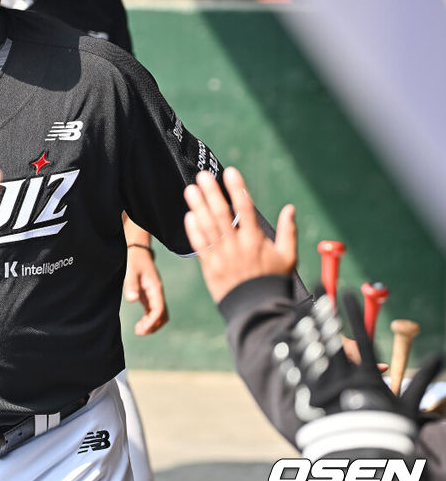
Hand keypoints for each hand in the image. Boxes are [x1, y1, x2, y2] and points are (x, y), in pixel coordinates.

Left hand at [124, 247, 167, 334]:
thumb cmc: (134, 261)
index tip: (142, 329)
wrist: (138, 252)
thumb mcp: (131, 271)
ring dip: (152, 324)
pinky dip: (149, 319)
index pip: (159, 309)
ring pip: (159, 314)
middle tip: (139, 332)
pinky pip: (153, 311)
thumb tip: (132, 300)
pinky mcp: (149, 295)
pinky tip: (140, 324)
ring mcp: (154, 295)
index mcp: (155, 288)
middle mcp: (157, 293)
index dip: (152, 321)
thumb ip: (131, 285)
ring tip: (139, 330)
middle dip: (153, 326)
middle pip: (162, 315)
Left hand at [183, 167, 296, 302]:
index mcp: (256, 239)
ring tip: (190, 189)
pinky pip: (199, 246)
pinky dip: (193, 230)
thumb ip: (289, 231)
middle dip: (212, 193)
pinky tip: (188, 216)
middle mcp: (237, 245)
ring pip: (207, 227)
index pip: (245, 208)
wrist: (257, 308)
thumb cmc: (274, 280)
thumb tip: (290, 208)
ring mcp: (222, 255)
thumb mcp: (288, 256)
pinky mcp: (210, 266)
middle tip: (203, 175)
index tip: (230, 172)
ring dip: (198, 207)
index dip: (237, 189)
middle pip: (222, 214)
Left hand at [278, 290, 440, 453]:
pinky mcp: (310, 400)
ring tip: (298, 307)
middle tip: (320, 289)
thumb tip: (440, 357)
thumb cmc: (387, 432)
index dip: (353, 315)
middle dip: (325, 311)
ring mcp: (325, 388)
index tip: (348, 294)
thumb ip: (421, 382)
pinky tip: (281, 342)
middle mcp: (344, 379)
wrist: (361, 457)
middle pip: (331, 338)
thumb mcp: (405, 408)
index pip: (359, 337)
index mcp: (368, 378)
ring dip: (305, 327)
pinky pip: (296, 373)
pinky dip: (289, 357)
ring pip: (311, 351)